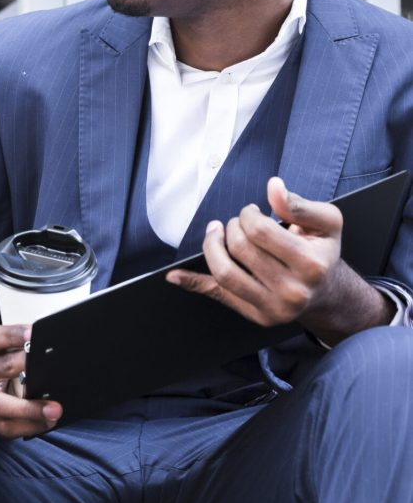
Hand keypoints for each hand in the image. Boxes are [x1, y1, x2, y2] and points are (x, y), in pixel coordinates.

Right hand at [0, 324, 61, 439]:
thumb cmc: (3, 364)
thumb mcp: (6, 348)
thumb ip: (24, 345)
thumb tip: (51, 347)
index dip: (14, 335)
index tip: (34, 333)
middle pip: (4, 367)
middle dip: (28, 367)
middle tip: (52, 368)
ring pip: (0, 404)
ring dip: (30, 408)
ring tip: (55, 409)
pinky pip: (9, 426)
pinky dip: (31, 425)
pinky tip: (48, 422)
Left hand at [167, 176, 391, 343]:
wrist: (328, 293)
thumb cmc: (322, 252)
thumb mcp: (326, 223)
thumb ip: (299, 204)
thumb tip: (274, 187)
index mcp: (311, 264)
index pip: (259, 231)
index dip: (247, 214)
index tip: (250, 211)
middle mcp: (293, 290)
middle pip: (239, 248)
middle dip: (231, 226)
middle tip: (236, 223)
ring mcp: (274, 307)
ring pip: (225, 273)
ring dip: (211, 246)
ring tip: (215, 234)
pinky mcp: (257, 316)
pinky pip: (218, 295)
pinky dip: (193, 283)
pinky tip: (175, 275)